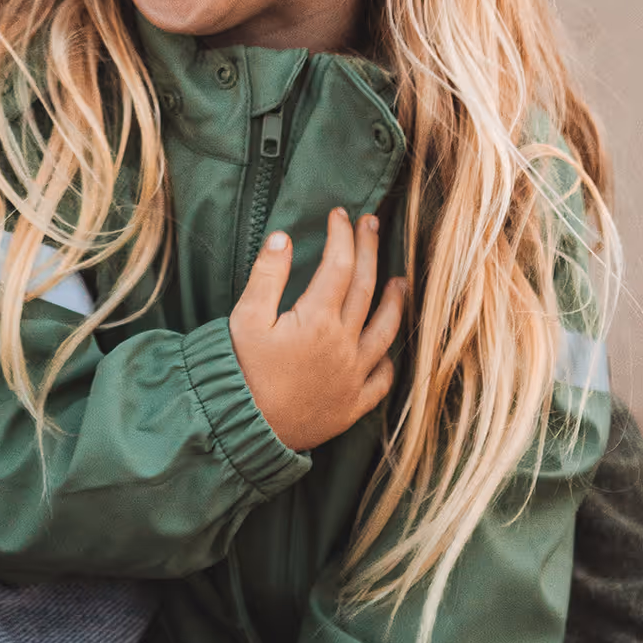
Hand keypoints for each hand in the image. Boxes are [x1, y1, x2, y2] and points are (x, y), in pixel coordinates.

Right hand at [229, 208, 405, 452]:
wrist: (246, 429)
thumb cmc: (241, 370)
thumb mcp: (245, 317)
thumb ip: (267, 275)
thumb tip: (283, 237)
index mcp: (317, 319)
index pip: (339, 264)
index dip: (342, 234)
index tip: (340, 213)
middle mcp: (344, 344)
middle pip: (366, 287)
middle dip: (370, 250)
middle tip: (372, 223)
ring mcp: (354, 376)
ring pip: (386, 330)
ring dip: (396, 300)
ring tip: (401, 280)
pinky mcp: (354, 404)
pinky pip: (384, 378)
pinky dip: (389, 357)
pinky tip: (387, 345)